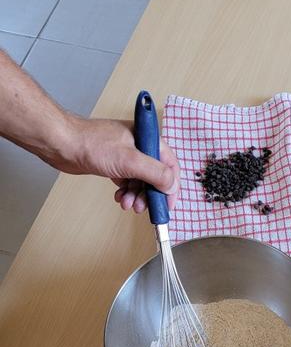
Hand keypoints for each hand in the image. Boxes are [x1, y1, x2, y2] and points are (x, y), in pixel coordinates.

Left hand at [58, 115, 179, 212]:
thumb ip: (156, 173)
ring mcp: (127, 155)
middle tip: (143, 207)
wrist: (62, 144)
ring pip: (141, 181)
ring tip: (127, 204)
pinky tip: (119, 197)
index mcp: (148, 138)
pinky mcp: (115, 163)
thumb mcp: (130, 160)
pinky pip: (128, 181)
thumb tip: (172, 186)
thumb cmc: (91, 144)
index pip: (170, 165)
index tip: (168, 203)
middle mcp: (140, 146)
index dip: (171, 186)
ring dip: (136, 196)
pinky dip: (126, 192)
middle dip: (150, 194)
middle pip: (156, 176)